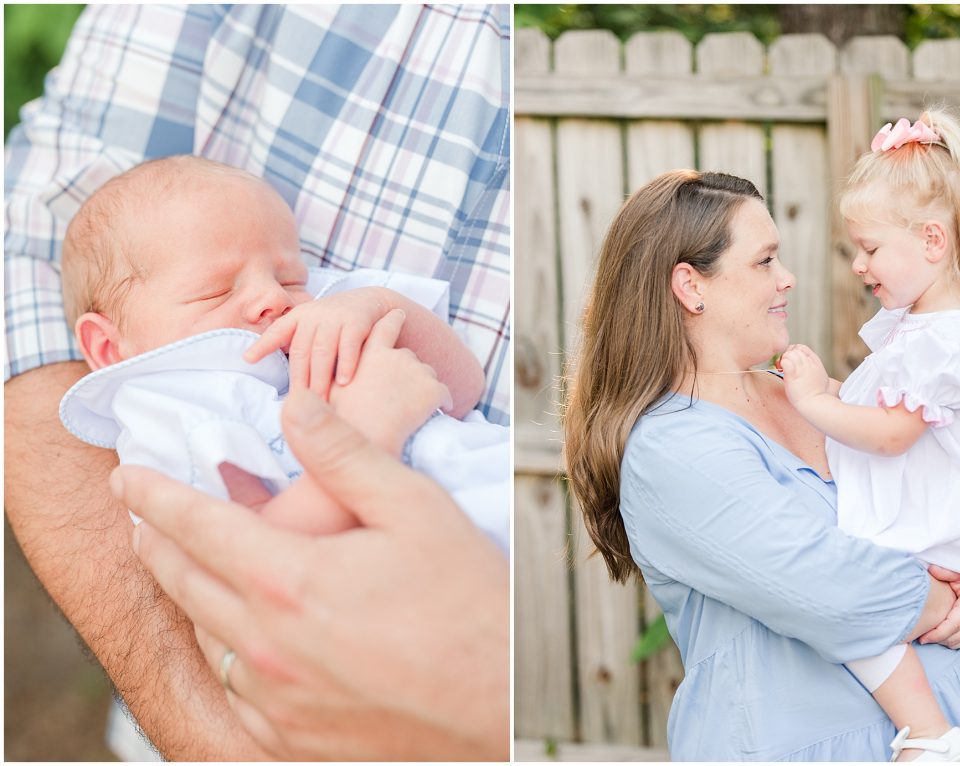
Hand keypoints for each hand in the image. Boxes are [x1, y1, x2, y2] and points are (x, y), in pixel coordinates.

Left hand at [116, 388, 507, 760]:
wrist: (502, 701)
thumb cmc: (468, 600)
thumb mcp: (414, 508)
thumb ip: (343, 455)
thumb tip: (294, 403)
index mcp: (289, 581)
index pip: (195, 526)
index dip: (153, 496)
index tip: (124, 476)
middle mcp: (266, 647)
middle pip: (182, 584)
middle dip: (153, 543)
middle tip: (141, 518)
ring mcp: (274, 702)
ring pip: (205, 639)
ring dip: (187, 598)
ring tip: (187, 570)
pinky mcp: (291, 740)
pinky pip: (233, 693)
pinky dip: (225, 657)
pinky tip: (240, 643)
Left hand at [244, 287, 387, 398]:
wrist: (370, 301)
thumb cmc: (336, 323)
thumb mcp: (313, 326)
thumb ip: (297, 344)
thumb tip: (280, 377)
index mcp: (299, 317)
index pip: (278, 331)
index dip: (263, 345)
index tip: (248, 359)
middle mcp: (314, 315)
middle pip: (302, 351)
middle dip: (300, 379)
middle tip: (300, 404)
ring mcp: (336, 317)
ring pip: (323, 351)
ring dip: (320, 377)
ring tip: (320, 400)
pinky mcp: (357, 322)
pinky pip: (349, 345)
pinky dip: (346, 363)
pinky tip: (345, 382)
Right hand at [329, 308, 452, 456]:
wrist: (368, 440)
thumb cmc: (345, 421)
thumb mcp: (329, 393)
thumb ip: (330, 379)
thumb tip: (321, 382)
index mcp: (371, 353)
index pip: (384, 327)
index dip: (392, 319)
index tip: (399, 313)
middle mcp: (396, 356)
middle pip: (408, 357)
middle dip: (406, 371)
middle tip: (401, 392)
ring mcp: (418, 371)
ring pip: (427, 375)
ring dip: (423, 388)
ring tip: (415, 408)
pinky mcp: (433, 390)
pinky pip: (444, 395)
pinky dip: (443, 402)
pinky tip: (441, 410)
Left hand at [780, 344, 829, 406]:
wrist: (815, 403)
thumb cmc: (816, 393)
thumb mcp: (820, 375)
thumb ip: (812, 367)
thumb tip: (804, 364)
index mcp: (815, 362)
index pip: (801, 348)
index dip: (793, 351)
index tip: (791, 361)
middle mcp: (808, 363)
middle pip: (794, 349)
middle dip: (787, 355)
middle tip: (784, 366)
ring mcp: (801, 369)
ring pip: (789, 354)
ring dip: (783, 360)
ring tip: (783, 369)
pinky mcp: (793, 375)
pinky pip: (785, 362)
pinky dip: (782, 364)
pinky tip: (782, 371)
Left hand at [918, 564, 959, 647]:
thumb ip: (946, 572)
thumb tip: (932, 570)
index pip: (954, 625)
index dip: (938, 634)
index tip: (923, 638)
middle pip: (957, 637)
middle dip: (939, 640)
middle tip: (921, 639)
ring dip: (946, 642)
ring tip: (929, 638)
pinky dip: (954, 641)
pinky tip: (941, 638)